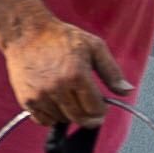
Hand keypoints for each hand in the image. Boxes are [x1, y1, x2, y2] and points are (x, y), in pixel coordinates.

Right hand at [0, 19, 129, 133]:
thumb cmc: (62, 38)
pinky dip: (51, 117)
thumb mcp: (93, 47)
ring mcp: (41, 95)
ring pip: (62, 120)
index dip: (101, 111)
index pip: (95, 109)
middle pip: (80, 118)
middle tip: (90, 111)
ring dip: (69, 114)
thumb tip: (127, 91)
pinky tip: (55, 103)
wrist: (26, 32)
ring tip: (70, 99)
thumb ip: (112, 71)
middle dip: (89, 117)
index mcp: (77, 75)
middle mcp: (58, 87)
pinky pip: (43, 121)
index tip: (101, 107)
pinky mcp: (27, 99)